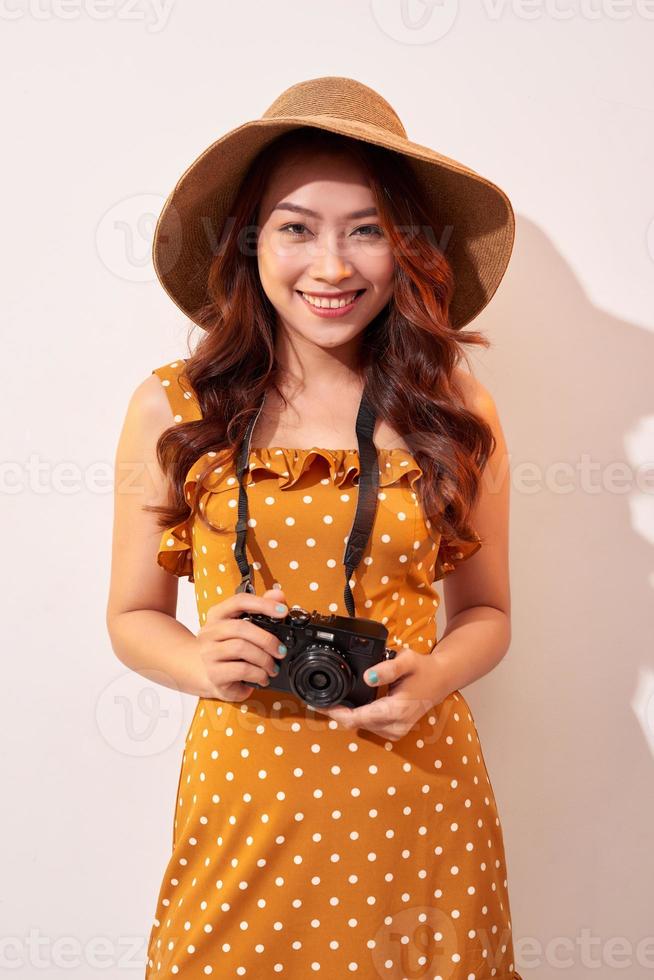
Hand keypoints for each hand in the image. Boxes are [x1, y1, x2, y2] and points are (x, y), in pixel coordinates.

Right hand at [193, 587, 289, 701]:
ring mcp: (209, 653)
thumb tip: (278, 595)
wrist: (203, 674)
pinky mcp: (214, 674)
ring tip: (272, 667)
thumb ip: (260, 609)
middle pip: (241, 627)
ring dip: (264, 659)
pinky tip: (263, 677)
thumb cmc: (226, 649)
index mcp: (217, 615)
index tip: (282, 611)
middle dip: (267, 639)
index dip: (263, 604)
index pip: (239, 601)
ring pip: (241, 648)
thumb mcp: (241, 627)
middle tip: (281, 650)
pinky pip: (241, 670)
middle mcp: (210, 632)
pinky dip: (258, 674)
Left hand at [317, 647, 450, 741]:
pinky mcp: (395, 731)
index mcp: (395, 711)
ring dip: (347, 715)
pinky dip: (359, 717)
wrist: (441, 679)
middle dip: (337, 713)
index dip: (335, 712)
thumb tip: (368, 677)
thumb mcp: (407, 660)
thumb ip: (388, 668)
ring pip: (361, 727)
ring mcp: (396, 731)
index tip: (319, 704)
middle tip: (322, 698)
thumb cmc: (423, 669)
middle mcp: (395, 726)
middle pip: (355, 724)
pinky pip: (369, 726)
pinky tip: (354, 705)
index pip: (356, 719)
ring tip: (336, 699)